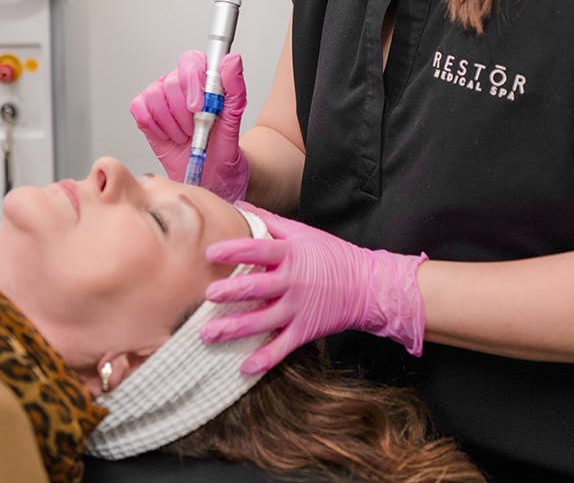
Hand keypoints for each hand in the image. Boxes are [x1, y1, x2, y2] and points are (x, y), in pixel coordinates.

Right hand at [129, 50, 249, 201]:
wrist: (211, 173)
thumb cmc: (222, 146)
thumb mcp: (234, 120)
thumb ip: (235, 88)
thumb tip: (232, 60)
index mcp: (203, 77)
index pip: (190, 62)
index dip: (193, 84)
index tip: (199, 108)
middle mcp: (181, 83)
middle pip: (171, 82)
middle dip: (184, 112)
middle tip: (195, 128)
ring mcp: (162, 97)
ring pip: (154, 95)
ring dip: (170, 122)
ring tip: (184, 134)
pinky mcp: (146, 113)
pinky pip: (140, 109)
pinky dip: (154, 127)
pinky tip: (168, 135)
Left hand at [200, 204, 426, 374]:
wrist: (365, 286)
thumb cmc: (330, 255)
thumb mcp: (302, 232)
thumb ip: (269, 221)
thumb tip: (239, 205)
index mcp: (291, 254)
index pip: (259, 249)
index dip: (234, 251)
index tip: (211, 253)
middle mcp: (293, 282)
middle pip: (258, 287)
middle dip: (231, 292)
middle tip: (208, 294)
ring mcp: (299, 309)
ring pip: (263, 321)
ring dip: (234, 328)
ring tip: (208, 334)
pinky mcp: (305, 331)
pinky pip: (282, 347)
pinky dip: (264, 359)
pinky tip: (243, 367)